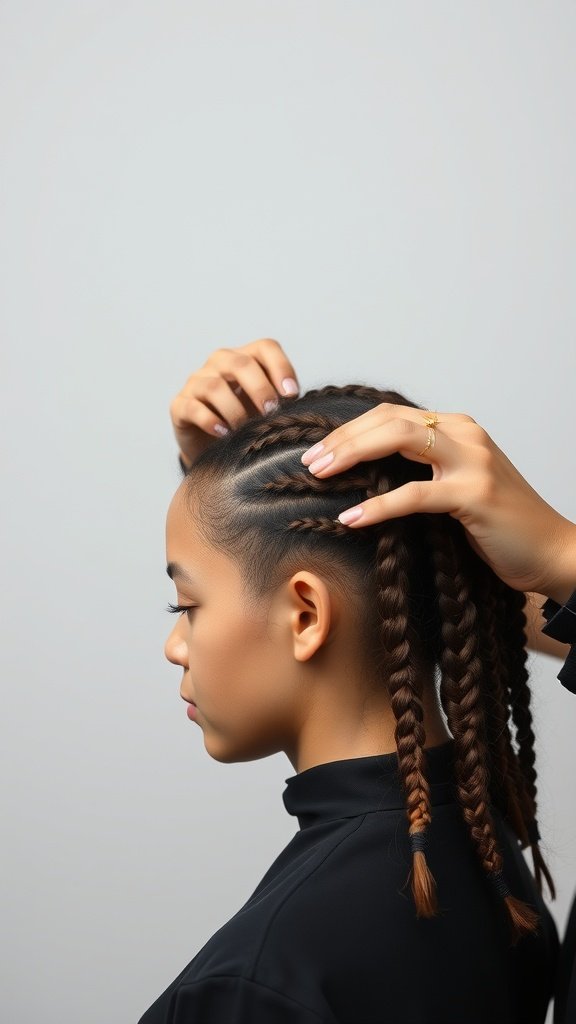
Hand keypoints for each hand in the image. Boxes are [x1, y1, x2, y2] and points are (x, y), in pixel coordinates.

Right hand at [170, 338, 299, 466]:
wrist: (213, 448)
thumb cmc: (245, 422)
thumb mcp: (266, 408)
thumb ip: (280, 399)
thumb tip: (294, 399)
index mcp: (244, 358)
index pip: (265, 347)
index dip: (281, 367)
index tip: (292, 394)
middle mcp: (219, 364)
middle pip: (241, 364)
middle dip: (260, 389)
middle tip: (271, 412)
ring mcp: (196, 382)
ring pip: (215, 387)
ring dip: (235, 410)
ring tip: (246, 429)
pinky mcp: (180, 405)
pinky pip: (193, 408)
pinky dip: (211, 421)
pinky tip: (224, 433)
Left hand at [300, 404, 575, 603]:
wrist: (551, 551)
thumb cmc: (500, 525)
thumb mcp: (457, 487)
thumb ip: (423, 472)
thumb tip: (366, 477)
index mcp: (457, 429)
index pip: (391, 415)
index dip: (350, 430)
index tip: (318, 451)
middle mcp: (465, 435)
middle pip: (389, 420)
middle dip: (343, 438)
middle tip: (309, 461)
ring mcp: (473, 462)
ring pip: (398, 440)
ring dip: (352, 455)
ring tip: (319, 475)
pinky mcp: (475, 495)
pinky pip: (414, 494)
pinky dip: (377, 505)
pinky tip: (351, 518)